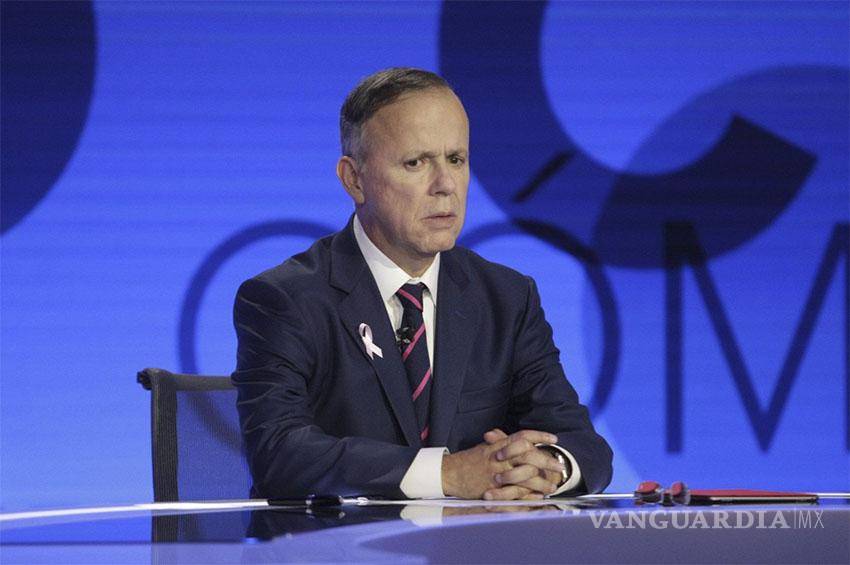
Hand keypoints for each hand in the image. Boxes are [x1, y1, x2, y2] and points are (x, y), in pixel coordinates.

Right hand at [441, 429, 558, 498]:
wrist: (449, 473)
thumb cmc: (467, 460)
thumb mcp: (484, 448)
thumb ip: (498, 443)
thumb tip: (508, 436)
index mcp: (498, 445)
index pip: (522, 436)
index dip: (539, 436)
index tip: (554, 439)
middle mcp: (499, 457)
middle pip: (528, 455)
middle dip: (546, 460)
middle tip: (559, 466)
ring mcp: (496, 472)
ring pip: (525, 475)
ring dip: (541, 482)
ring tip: (552, 486)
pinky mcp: (493, 488)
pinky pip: (515, 491)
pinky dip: (528, 494)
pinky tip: (537, 496)